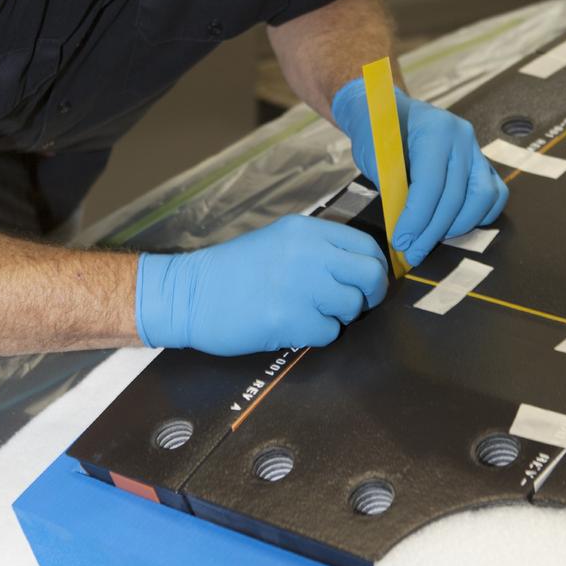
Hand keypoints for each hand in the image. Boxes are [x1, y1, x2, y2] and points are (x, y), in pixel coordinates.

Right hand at [136, 215, 388, 354]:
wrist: (190, 295)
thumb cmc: (233, 271)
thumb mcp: (278, 242)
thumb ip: (318, 249)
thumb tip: (359, 267)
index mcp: (306, 230)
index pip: (366, 244)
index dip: (375, 266)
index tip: (368, 280)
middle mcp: (309, 253)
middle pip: (371, 274)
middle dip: (370, 294)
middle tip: (355, 304)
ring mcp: (301, 286)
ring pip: (353, 306)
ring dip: (339, 316)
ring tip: (311, 313)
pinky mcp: (291, 320)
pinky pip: (329, 333)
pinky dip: (317, 335)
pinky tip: (292, 326)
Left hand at [332, 78, 507, 267]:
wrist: (388, 111)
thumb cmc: (377, 133)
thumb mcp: (375, 157)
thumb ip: (393, 190)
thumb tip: (407, 232)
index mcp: (434, 131)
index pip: (430, 185)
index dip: (416, 219)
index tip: (401, 242)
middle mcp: (462, 138)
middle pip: (456, 197)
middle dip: (433, 232)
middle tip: (413, 253)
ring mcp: (476, 150)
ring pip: (482, 198)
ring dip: (458, 226)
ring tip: (432, 240)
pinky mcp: (482, 163)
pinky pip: (494, 194)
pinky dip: (480, 215)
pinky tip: (456, 226)